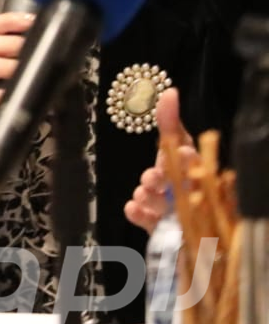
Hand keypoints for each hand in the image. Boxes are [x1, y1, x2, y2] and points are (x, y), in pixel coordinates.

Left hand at [124, 88, 194, 232]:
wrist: (175, 212)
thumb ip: (169, 121)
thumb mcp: (171, 144)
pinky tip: (130, 208)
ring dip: (152, 198)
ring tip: (140, 192)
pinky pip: (152, 225)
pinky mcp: (163, 230)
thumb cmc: (175, 173)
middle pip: (180, 187)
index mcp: (193, 169)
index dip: (187, 157)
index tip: (181, 151)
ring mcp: (178, 213)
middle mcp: (189, 191)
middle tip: (151, 176)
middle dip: (165, 179)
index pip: (192, 161)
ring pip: (166, 207)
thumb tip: (170, 92)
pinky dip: (140, 216)